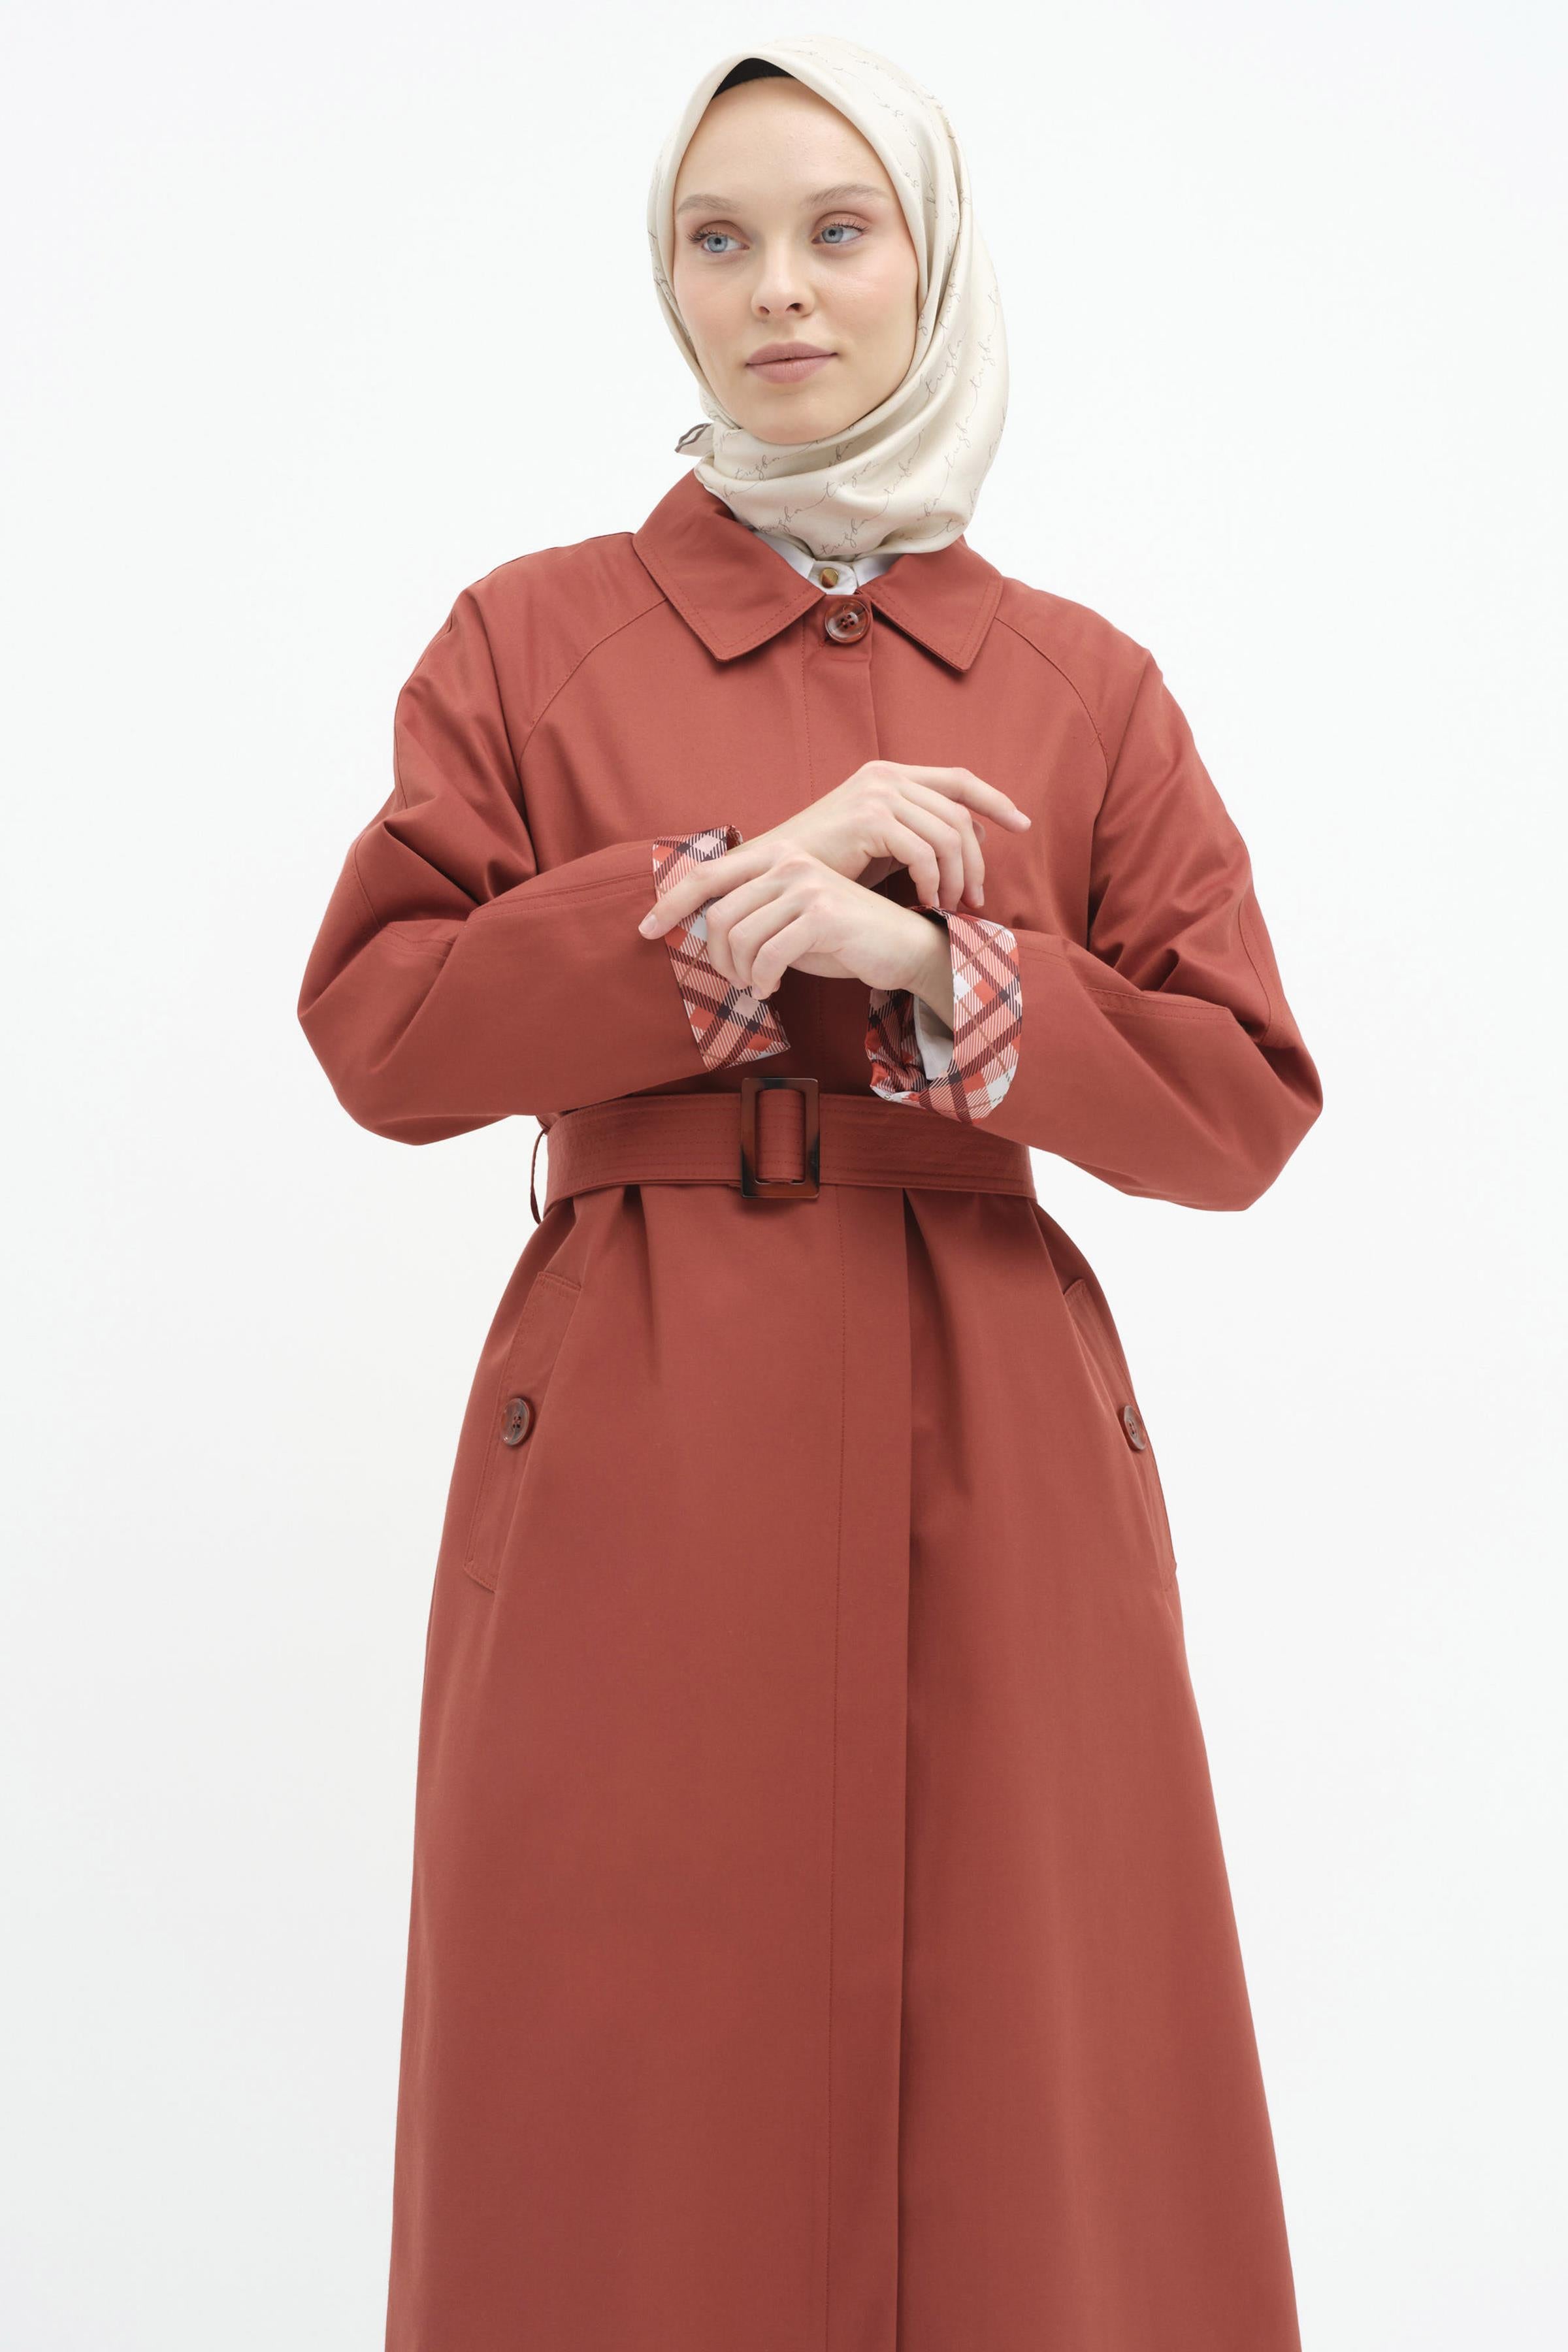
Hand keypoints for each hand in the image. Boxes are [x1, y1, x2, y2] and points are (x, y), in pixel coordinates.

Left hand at [638, 844, 955, 1004]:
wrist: (905, 949)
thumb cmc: (844, 940)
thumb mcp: (789, 922)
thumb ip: (752, 917)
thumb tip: (699, 931)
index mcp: (777, 856)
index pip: (706, 875)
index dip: (667, 904)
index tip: (642, 931)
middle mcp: (789, 861)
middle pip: (717, 915)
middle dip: (717, 958)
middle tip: (737, 981)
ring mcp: (805, 884)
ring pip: (738, 937)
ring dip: (741, 973)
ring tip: (758, 985)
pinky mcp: (820, 914)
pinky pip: (766, 956)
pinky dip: (762, 980)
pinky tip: (773, 988)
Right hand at [712, 761, 1031, 915]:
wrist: (772, 873)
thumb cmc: (825, 866)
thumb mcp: (880, 847)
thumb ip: (919, 837)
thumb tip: (968, 841)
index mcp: (890, 775)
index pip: (959, 779)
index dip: (994, 800)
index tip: (1022, 824)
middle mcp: (886, 776)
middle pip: (959, 813)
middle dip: (977, 860)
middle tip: (976, 898)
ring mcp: (877, 793)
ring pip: (948, 834)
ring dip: (956, 876)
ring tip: (952, 906)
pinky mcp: (868, 818)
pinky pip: (923, 851)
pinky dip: (933, 881)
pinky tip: (928, 901)